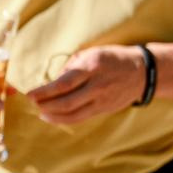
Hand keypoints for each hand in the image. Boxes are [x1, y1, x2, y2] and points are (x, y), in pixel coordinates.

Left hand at [27, 46, 146, 125]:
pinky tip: (53, 117)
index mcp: (92, 67)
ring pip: (74, 114)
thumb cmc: (111, 58)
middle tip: (33, 103)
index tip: (30, 94)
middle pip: (67, 102)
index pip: (64, 83)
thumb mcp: (92, 53)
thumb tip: (53, 81)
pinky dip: (65, 119)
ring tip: (41, 112)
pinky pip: (81, 117)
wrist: (142, 71)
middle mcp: (97, 85)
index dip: (44, 92)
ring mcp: (102, 100)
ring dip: (53, 115)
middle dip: (46, 105)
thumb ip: (72, 65)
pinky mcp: (104, 109)